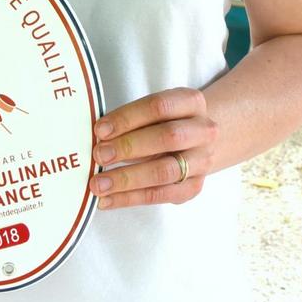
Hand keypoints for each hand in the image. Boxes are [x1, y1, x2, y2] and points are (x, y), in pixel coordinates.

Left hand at [89, 88, 217, 208]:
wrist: (196, 141)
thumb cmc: (165, 121)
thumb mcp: (154, 111)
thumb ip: (131, 121)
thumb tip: (99, 138)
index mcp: (191, 102)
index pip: (159, 106)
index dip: (128, 118)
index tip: (100, 130)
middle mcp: (203, 131)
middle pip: (167, 137)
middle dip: (129, 146)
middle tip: (99, 155)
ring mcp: (201, 161)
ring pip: (164, 171)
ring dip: (127, 178)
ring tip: (99, 184)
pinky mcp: (193, 187)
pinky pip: (160, 195)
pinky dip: (130, 198)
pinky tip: (108, 199)